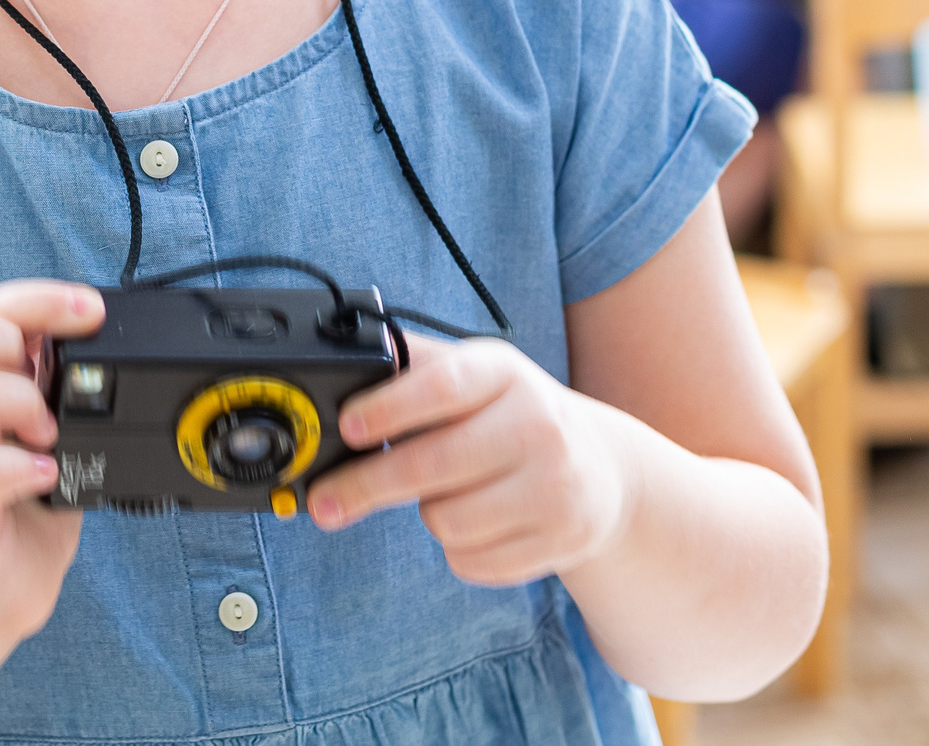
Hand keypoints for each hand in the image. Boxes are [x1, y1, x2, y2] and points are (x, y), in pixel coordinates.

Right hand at [0, 280, 101, 639]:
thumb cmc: (28, 501)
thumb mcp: (54, 427)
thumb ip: (65, 380)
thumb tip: (111, 335)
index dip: (33, 298)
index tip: (89, 312)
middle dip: (8, 345)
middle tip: (50, 388)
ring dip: (14, 403)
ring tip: (50, 435)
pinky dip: (15, 469)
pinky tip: (48, 476)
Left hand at [307, 336, 630, 587]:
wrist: (605, 471)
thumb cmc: (515, 417)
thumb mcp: (478, 374)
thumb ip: (413, 365)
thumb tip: (342, 370)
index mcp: (506, 373)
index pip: (441, 386)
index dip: (388, 409)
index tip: (347, 429)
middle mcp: (538, 425)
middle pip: (430, 468)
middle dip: (363, 487)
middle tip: (322, 503)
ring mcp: (556, 486)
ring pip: (445, 521)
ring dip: (430, 513)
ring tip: (451, 494)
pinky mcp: (562, 540)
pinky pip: (472, 561)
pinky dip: (459, 550)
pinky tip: (481, 524)